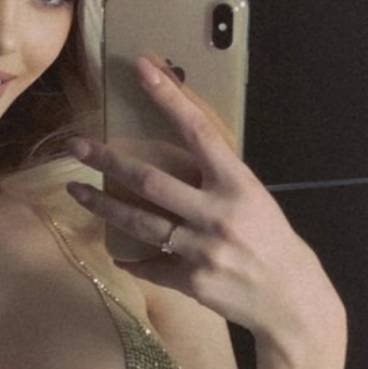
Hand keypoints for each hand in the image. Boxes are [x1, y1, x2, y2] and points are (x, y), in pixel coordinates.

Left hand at [65, 53, 342, 344]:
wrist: (291, 299)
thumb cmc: (271, 241)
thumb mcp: (252, 199)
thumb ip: (215, 180)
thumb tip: (175, 157)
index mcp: (237, 183)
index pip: (198, 131)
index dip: (169, 98)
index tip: (143, 68)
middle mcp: (218, 213)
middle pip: (150, 180)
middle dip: (107, 161)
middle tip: (75, 146)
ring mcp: (202, 250)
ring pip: (140, 223)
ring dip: (103, 206)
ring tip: (77, 192)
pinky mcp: (192, 282)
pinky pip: (151, 267)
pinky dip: (134, 260)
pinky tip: (120, 254)